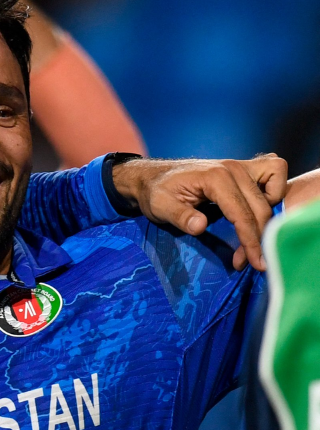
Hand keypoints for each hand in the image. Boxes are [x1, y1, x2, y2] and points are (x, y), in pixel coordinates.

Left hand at [112, 155, 288, 270]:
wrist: (154, 176)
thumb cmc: (156, 192)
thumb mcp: (160, 206)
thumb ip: (180, 216)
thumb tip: (200, 226)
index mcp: (215, 177)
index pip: (242, 214)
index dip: (251, 242)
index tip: (256, 264)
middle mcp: (233, 168)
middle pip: (262, 209)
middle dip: (259, 238)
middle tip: (247, 261)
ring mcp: (241, 166)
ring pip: (274, 193)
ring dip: (269, 219)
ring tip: (251, 241)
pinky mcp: (245, 168)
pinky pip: (275, 174)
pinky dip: (274, 193)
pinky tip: (258, 213)